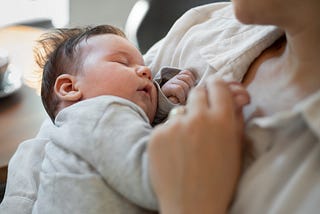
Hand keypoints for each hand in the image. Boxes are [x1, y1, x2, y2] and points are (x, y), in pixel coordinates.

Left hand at [148, 77, 249, 213]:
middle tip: (202, 115)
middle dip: (201, 100)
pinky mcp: (156, 135)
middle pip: (197, 92)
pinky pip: (165, 126)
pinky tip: (175, 152)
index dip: (217, 86)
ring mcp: (174, 126)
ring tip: (188, 143)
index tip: (215, 90)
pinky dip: (170, 135)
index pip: (217, 85)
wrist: (192, 206)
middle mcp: (198, 118)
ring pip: (180, 110)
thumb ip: (236, 117)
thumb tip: (234, 95)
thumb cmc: (220, 180)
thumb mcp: (236, 148)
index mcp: (222, 120)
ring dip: (185, 120)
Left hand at [161, 70, 195, 103]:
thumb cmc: (170, 99)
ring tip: (188, 92)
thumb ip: (172, 101)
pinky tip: (190, 85)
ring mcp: (176, 77)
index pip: (178, 89)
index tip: (182, 102)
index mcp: (167, 88)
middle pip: (184, 84)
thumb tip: (175, 99)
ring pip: (188, 78)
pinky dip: (191, 78)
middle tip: (186, 97)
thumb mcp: (170, 102)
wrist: (167, 94)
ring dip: (191, 86)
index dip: (182, 97)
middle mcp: (171, 80)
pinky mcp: (180, 74)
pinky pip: (188, 72)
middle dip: (187, 93)